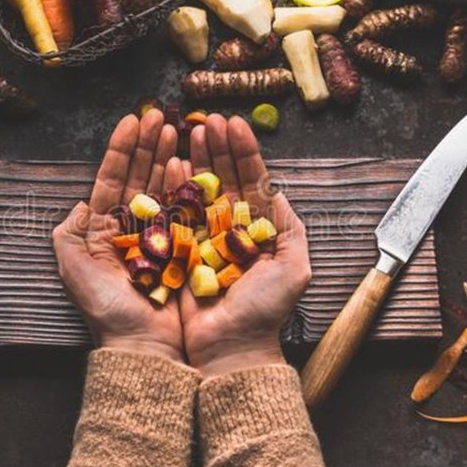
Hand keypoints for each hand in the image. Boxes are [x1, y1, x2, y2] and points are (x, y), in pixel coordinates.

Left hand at [53, 110, 187, 361]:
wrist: (143, 344)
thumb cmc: (107, 309)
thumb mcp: (74, 268)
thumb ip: (68, 232)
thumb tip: (80, 202)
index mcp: (102, 230)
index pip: (113, 178)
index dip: (122, 149)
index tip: (131, 120)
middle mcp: (130, 228)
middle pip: (139, 176)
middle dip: (149, 144)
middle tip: (160, 114)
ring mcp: (157, 236)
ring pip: (162, 187)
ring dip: (167, 156)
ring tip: (177, 128)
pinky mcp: (180, 247)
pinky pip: (182, 209)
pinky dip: (184, 184)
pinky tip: (187, 161)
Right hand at [180, 115, 311, 376]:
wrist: (231, 348)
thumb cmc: (266, 311)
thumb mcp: (295, 267)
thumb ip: (291, 228)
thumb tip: (279, 191)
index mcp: (259, 229)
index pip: (253, 180)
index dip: (244, 152)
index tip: (235, 125)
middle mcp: (232, 228)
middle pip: (225, 178)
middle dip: (217, 147)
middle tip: (208, 118)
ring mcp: (205, 237)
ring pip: (200, 189)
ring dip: (196, 159)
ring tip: (189, 130)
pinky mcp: (181, 250)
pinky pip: (177, 212)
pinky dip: (174, 186)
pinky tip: (172, 162)